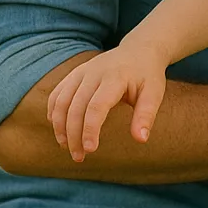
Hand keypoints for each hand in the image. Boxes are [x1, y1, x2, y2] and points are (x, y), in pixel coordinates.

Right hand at [47, 45, 169, 160]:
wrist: (140, 50)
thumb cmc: (147, 76)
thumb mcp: (154, 93)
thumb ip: (146, 115)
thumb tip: (141, 140)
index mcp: (115, 77)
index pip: (96, 106)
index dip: (90, 129)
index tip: (90, 150)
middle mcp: (94, 72)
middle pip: (76, 107)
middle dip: (74, 134)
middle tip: (79, 157)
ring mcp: (81, 72)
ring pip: (61, 101)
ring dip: (60, 126)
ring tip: (66, 147)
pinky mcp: (74, 73)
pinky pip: (57, 93)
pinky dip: (53, 112)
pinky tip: (58, 129)